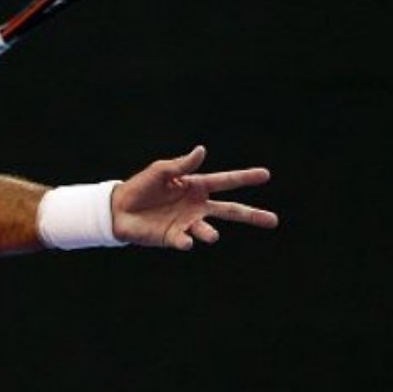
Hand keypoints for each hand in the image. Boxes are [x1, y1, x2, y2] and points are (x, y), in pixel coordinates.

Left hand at [111, 145, 277, 250]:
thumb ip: (182, 164)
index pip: (225, 181)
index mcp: (196, 186)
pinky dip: (187, 241)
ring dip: (210, 233)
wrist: (119, 210)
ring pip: (209, 230)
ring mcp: (187, 223)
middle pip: (230, 211)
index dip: (245, 178)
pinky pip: (185, 241)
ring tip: (212, 235)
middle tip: (273, 220)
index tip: (266, 174)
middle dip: (251, 215)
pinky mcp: (174, 237)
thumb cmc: (141, 187)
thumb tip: (202, 150)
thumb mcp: (160, 170)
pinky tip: (185, 240)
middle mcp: (197, 206)